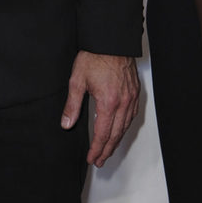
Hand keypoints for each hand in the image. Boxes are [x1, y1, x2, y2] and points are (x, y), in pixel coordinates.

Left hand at [61, 50, 139, 166]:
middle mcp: (123, 103)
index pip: (103, 134)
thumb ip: (72, 105)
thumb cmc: (94, 57)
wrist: (111, 41)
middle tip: (100, 161)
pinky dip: (125, 127)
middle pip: (116, 134)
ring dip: (116, 141)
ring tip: (108, 151)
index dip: (97, 149)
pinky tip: (119, 131)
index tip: (92, 159)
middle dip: (107, 150)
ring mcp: (131, 98)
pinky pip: (132, 116)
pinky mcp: (135, 93)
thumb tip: (66, 124)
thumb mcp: (77, 81)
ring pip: (125, 127)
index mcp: (109, 102)